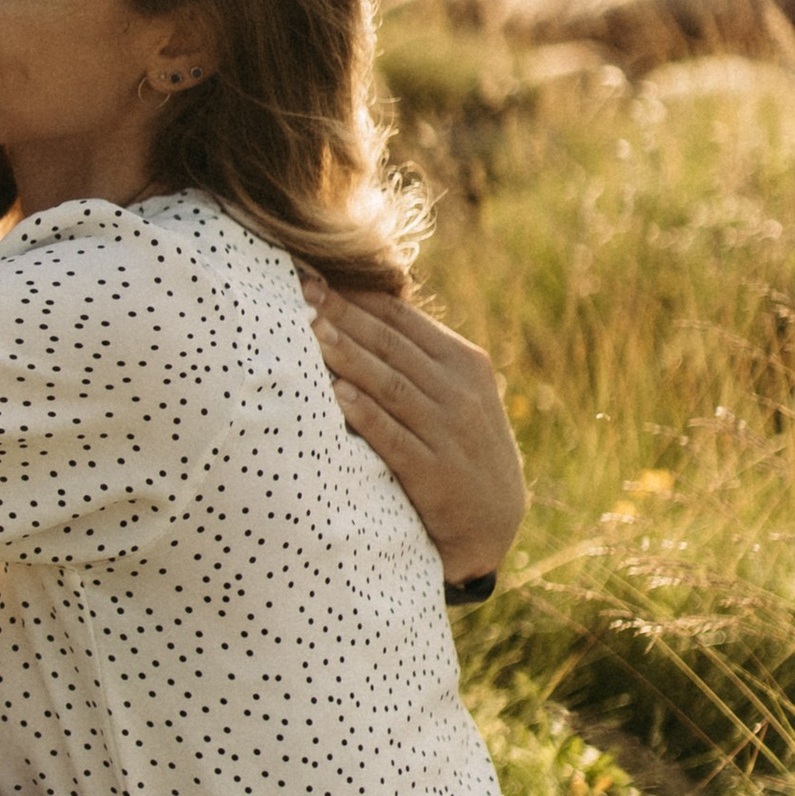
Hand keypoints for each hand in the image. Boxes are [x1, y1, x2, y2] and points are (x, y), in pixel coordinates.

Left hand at [311, 287, 524, 584]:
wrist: (493, 520)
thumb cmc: (461, 444)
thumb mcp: (457, 391)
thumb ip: (419, 355)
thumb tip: (360, 307)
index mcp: (463, 362)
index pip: (402, 319)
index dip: (356, 294)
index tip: (313, 275)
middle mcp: (460, 391)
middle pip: (391, 344)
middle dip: (343, 315)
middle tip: (301, 291)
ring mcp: (449, 432)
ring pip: (390, 384)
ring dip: (348, 356)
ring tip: (310, 331)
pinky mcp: (435, 474)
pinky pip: (394, 437)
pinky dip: (366, 414)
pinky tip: (337, 395)